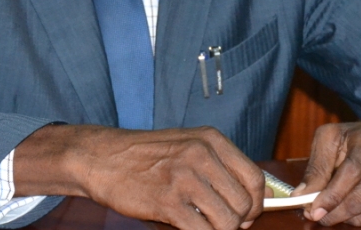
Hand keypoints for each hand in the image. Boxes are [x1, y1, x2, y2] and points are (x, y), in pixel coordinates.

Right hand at [14, 124, 265, 229]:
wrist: (103, 157)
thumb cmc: (147, 155)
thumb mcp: (189, 146)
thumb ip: (219, 166)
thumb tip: (253, 199)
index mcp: (212, 140)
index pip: (254, 178)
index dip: (256, 203)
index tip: (247, 214)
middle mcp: (202, 155)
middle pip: (244, 203)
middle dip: (238, 221)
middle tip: (221, 224)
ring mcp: (184, 178)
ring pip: (228, 222)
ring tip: (204, 227)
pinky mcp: (167, 202)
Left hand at [293, 115, 360, 225]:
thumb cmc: (355, 140)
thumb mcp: (330, 139)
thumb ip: (316, 167)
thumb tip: (301, 196)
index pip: (351, 172)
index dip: (331, 194)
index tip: (313, 209)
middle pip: (358, 200)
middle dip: (332, 213)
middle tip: (315, 215)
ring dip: (343, 216)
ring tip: (335, 204)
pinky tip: (359, 198)